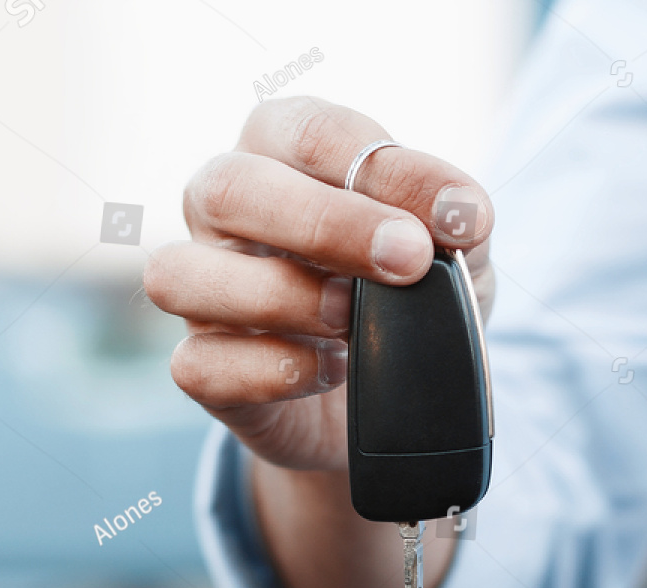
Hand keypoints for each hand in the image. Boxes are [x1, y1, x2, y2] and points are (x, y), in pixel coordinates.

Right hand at [144, 96, 494, 472]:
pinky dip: (271, 370)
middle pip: (228, 188)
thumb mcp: (448, 252)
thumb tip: (464, 215)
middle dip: (324, 222)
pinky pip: (199, 365)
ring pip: (182, 275)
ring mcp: (199, 290)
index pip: (308, 131)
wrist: (390, 397)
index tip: (456, 217)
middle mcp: (221, 210)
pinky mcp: (203, 367)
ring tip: (352, 317)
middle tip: (408, 258)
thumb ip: (455, 224)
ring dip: (280, 295)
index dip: (384, 169)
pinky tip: (332, 369)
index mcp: (279, 152)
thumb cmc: (404, 295)